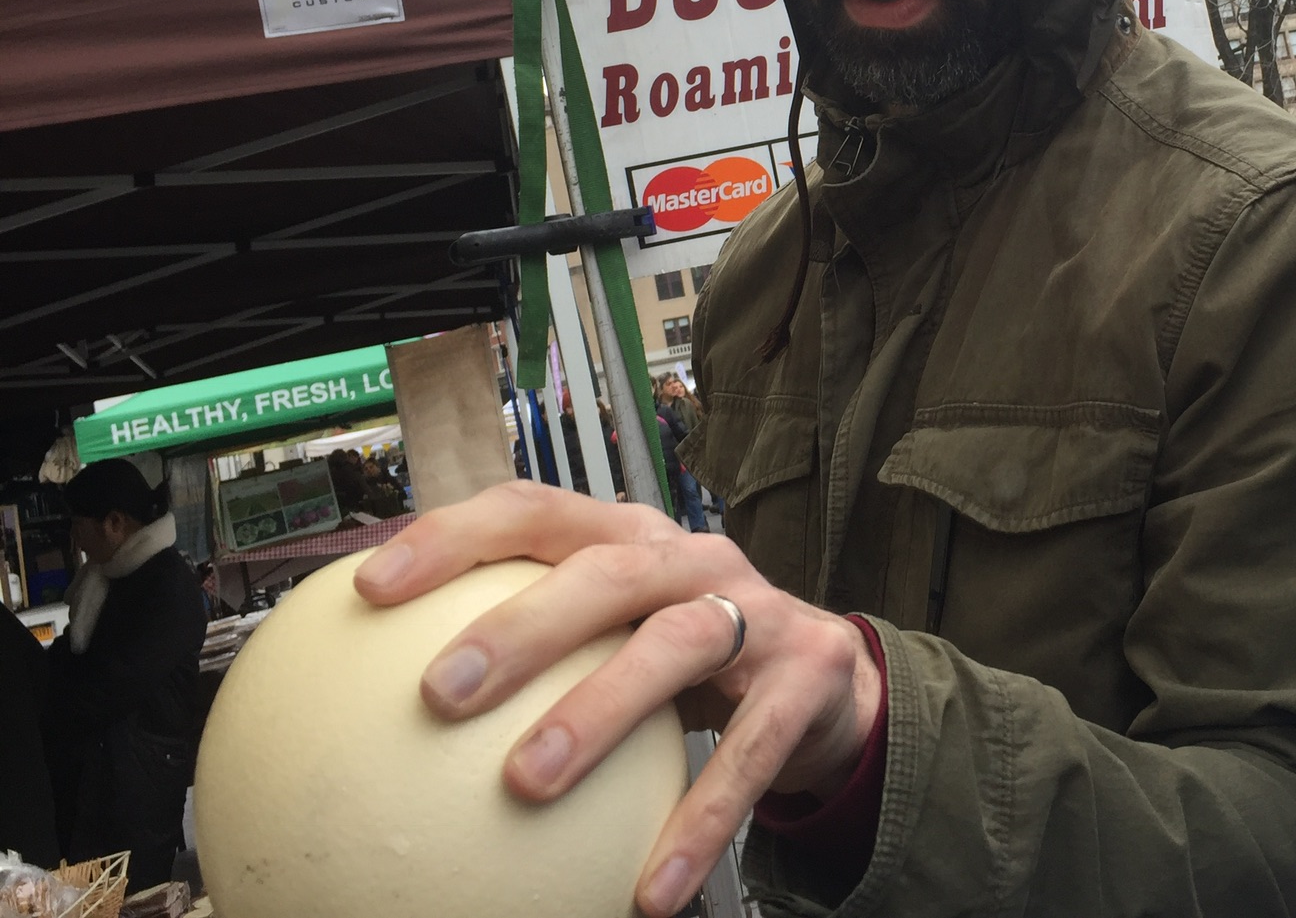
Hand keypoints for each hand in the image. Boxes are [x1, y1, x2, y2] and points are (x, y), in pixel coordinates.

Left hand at [354, 482, 883, 915]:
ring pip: (675, 645)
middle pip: (606, 569)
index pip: (535, 510)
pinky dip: (698, 821)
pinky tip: (649, 889)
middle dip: (521, 625)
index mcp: (631, 537)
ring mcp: (757, 612)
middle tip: (440, 694)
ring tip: (527, 783)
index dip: (454, 536)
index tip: (370, 588)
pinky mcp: (806, 676)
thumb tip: (374, 718)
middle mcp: (694, 559)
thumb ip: (531, 657)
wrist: (829, 684)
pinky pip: (751, 753)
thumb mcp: (616, 638)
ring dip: (598, 710)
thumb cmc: (691, 662)